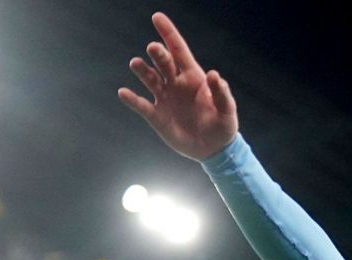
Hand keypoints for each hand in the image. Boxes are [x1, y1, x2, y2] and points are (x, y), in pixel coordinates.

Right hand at [118, 12, 238, 159]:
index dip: (169, 34)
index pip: (179, 51)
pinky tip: (124, 93)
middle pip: (163, 63)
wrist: (213, 150)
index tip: (157, 17)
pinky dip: (132, 99)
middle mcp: (176, 83)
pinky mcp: (157, 116)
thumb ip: (221, 93)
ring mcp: (164, 98)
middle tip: (153, 49)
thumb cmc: (223, 126)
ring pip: (149, 79)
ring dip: (142, 70)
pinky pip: (141, 105)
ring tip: (136, 63)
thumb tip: (213, 74)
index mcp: (193, 77)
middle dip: (158, 54)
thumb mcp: (227, 110)